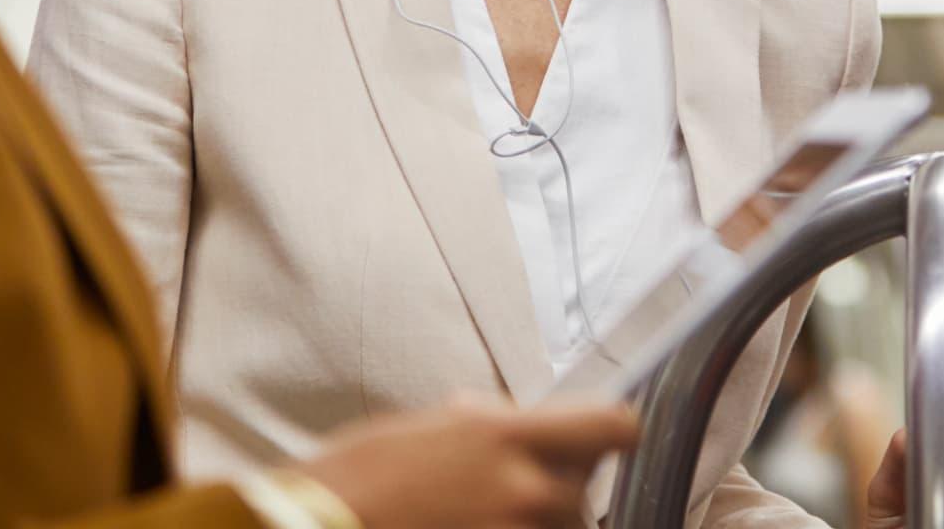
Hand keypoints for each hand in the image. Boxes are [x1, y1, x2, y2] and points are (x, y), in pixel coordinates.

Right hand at [294, 391, 638, 528]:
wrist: (327, 522)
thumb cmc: (370, 471)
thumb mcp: (437, 426)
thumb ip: (493, 426)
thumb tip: (523, 424)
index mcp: (508, 436)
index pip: (612, 427)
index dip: (616, 429)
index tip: (610, 433)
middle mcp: (525, 490)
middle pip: (584, 488)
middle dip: (557, 485)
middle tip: (513, 485)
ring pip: (564, 526)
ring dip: (538, 521)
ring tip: (485, 512)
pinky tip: (478, 524)